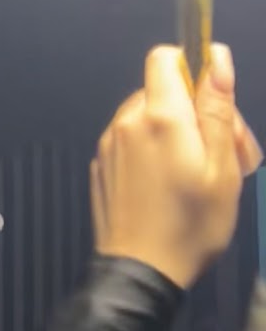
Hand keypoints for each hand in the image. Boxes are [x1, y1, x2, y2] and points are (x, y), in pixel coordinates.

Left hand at [92, 44, 261, 288]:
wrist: (142, 273)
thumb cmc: (191, 226)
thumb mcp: (223, 167)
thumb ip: (217, 108)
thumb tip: (215, 57)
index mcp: (159, 117)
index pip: (165, 57)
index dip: (192, 68)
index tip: (214, 101)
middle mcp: (127, 122)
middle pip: (163, 90)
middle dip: (196, 110)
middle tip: (227, 153)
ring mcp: (110, 144)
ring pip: (149, 117)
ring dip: (177, 133)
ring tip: (200, 175)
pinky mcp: (103, 165)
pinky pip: (133, 142)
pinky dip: (155, 152)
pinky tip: (172, 187)